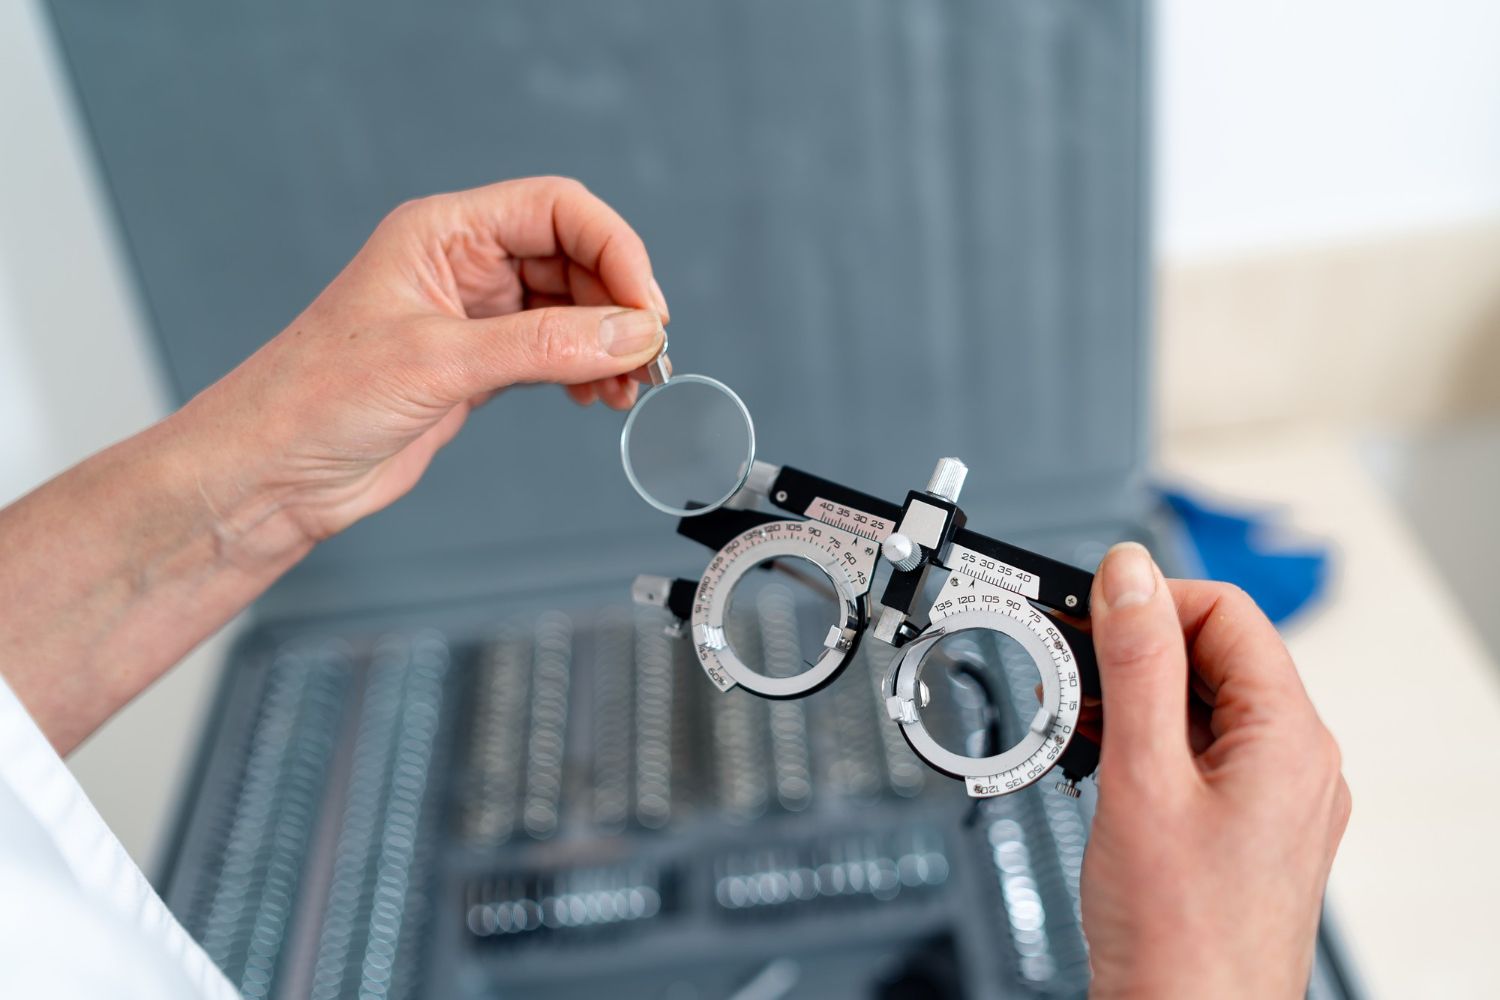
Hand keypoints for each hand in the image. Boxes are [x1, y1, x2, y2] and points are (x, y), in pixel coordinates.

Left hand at [173, 176, 668, 550]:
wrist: (271, 473)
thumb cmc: (316, 399)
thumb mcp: (440, 363)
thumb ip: (546, 346)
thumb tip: (634, 332)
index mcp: (442, 232)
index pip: (556, 209)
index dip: (614, 249)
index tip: (646, 309)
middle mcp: (460, 265)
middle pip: (573, 258)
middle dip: (618, 305)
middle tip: (648, 358)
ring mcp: (470, 317)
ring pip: (570, 310)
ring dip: (608, 344)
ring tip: (629, 387)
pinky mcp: (476, 366)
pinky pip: (554, 353)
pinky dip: (585, 372)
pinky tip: (597, 397)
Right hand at [1081, 543, 1350, 998]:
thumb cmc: (1180, 934)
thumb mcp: (1143, 776)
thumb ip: (1137, 664)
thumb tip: (1130, 574)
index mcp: (1289, 737)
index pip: (1224, 612)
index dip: (1149, 602)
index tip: (1085, 613)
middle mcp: (1293, 761)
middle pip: (1209, 655)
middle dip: (1130, 652)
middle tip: (1062, 667)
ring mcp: (1271, 796)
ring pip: (1196, 704)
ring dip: (1128, 698)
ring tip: (1069, 719)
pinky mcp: (1242, 825)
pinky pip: (1193, 752)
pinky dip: (1140, 742)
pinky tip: (1093, 755)